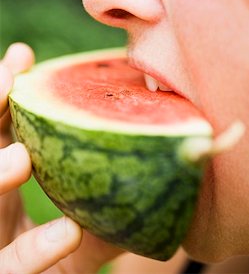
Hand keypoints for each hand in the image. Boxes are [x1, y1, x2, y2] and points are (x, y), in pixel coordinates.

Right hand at [0, 43, 122, 273]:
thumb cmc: (71, 248)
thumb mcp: (93, 211)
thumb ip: (114, 187)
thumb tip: (171, 146)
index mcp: (9, 177)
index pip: (1, 129)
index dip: (5, 95)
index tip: (22, 57)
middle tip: (7, 78)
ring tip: (21, 157)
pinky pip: (10, 266)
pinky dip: (34, 249)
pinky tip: (69, 232)